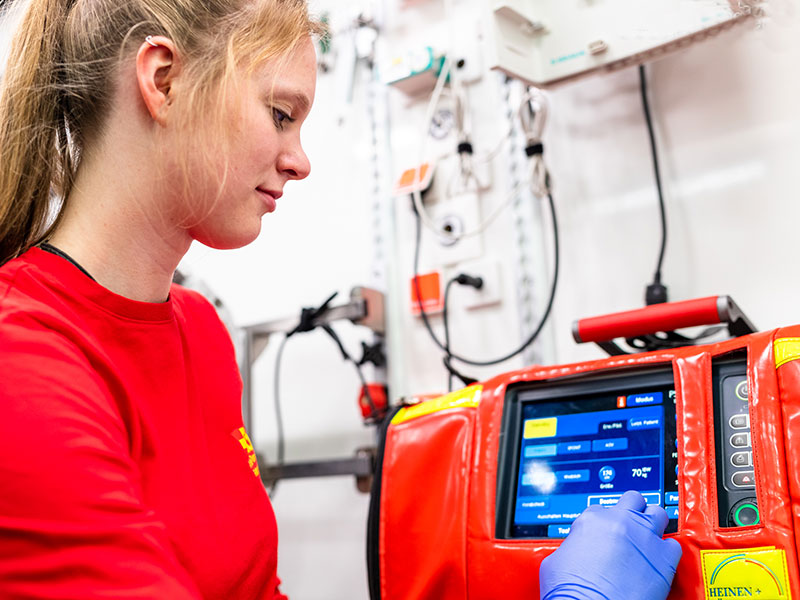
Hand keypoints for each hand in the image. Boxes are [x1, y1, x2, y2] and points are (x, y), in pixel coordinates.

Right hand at [539, 491, 681, 599]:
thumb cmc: (571, 591)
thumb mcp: (556, 560)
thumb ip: (571, 546)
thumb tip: (577, 550)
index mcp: (592, 519)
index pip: (601, 508)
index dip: (603, 522)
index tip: (605, 533)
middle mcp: (620, 522)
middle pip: (634, 499)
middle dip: (633, 511)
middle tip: (630, 526)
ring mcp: (644, 537)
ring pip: (658, 513)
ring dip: (653, 524)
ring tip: (648, 538)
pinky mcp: (665, 558)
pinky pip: (674, 545)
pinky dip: (667, 552)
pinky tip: (658, 562)